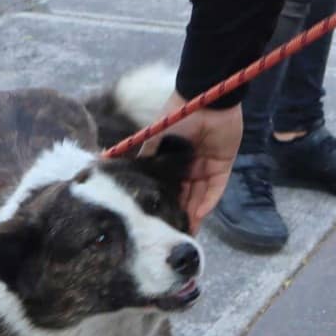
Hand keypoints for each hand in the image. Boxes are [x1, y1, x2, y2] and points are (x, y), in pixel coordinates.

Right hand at [153, 95, 241, 232]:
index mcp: (171, 158)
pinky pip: (216, 188)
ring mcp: (205, 166)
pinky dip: (208, 201)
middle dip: (179, 214)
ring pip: (199, 196)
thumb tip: (113, 164)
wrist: (207, 99)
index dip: (162, 203)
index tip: (156, 222)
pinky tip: (199, 215)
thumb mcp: (155, 134)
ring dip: (193, 214)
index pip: (167, 186)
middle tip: (172, 237)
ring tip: (186, 233)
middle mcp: (188, 165)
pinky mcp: (222, 165)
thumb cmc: (179, 114)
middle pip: (184, 195)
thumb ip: (142, 152)